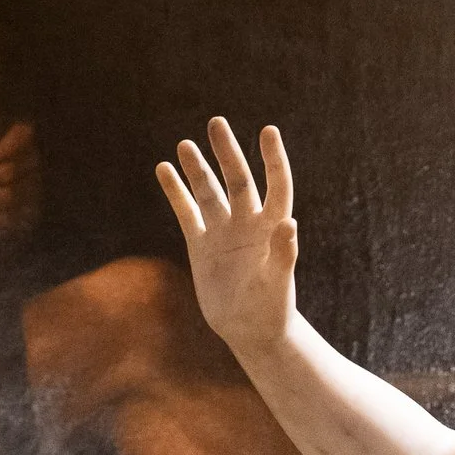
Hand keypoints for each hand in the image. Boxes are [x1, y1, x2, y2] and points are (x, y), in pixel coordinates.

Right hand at [159, 117, 297, 348]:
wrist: (250, 331)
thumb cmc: (272, 310)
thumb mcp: (278, 284)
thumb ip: (284, 253)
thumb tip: (289, 223)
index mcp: (273, 228)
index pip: (277, 186)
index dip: (273, 160)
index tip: (268, 131)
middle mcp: (248, 223)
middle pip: (238, 180)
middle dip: (227, 153)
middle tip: (216, 123)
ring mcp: (223, 231)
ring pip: (209, 192)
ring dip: (198, 168)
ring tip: (185, 144)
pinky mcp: (201, 244)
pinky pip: (186, 212)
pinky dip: (175, 192)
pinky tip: (164, 169)